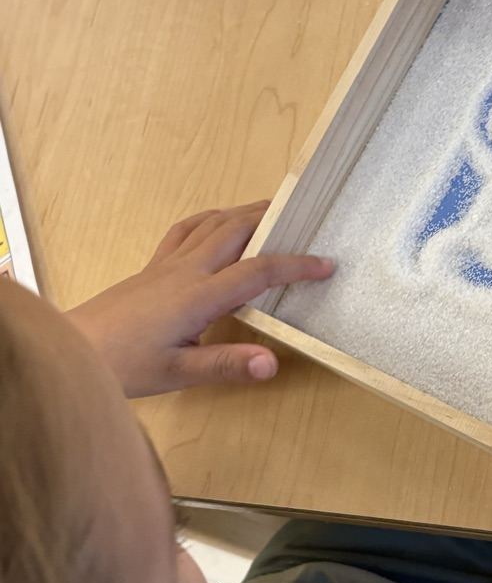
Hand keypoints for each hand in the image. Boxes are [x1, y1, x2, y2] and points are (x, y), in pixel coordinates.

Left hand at [67, 203, 334, 397]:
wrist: (74, 349)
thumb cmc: (122, 364)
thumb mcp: (178, 373)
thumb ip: (227, 365)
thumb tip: (272, 363)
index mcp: (198, 296)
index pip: (258, 271)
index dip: (296, 265)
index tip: (325, 265)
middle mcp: (185, 271)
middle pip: (236, 231)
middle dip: (273, 220)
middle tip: (303, 217)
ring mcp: (166, 265)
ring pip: (212, 224)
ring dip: (244, 212)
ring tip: (270, 209)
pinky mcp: (152, 267)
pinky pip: (186, 230)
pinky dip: (210, 218)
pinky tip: (217, 220)